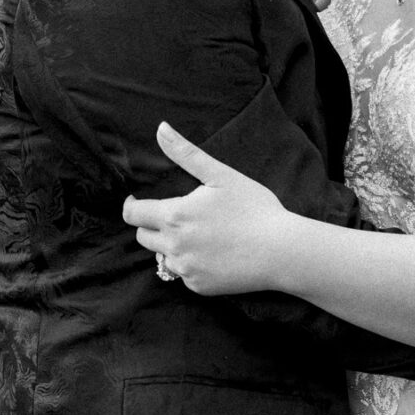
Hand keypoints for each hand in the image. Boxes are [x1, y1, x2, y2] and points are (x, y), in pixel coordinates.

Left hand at [120, 122, 295, 294]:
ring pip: (162, 256)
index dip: (132, 206)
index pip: (132, 214)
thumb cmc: (254, 209)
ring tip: (199, 235)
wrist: (282, 251)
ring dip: (170, 246)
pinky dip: (190, 264)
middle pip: (142, 237)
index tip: (137, 201)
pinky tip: (213, 254)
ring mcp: (185, 269)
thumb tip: (160, 128)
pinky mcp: (199, 287)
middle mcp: (173, 246)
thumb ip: (186, 153)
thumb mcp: (220, 175)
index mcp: (174, 216)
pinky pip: (183, 273)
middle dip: (153, 225)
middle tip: (178, 216)